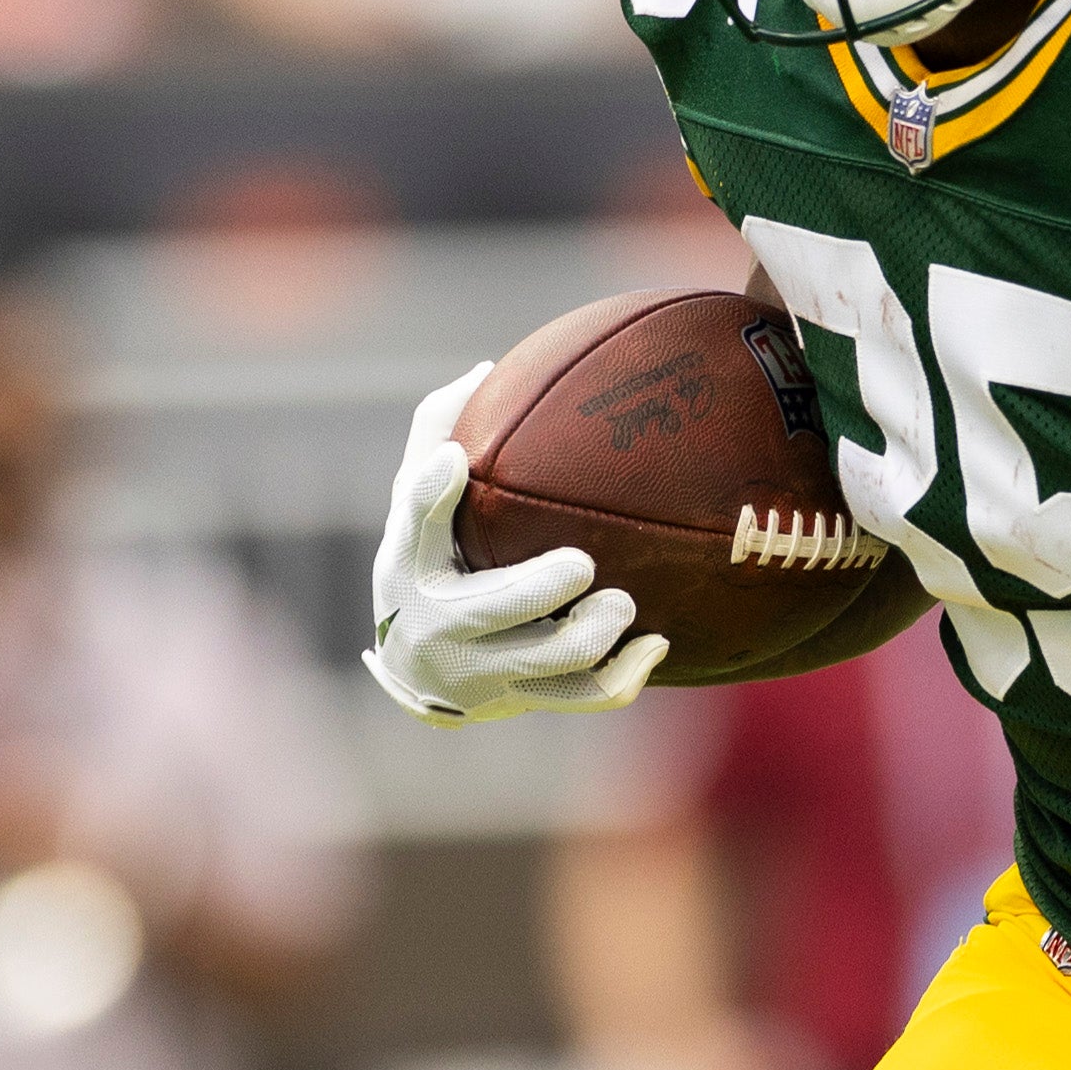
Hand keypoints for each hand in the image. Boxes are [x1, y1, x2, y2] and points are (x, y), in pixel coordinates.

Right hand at [363, 362, 664, 724]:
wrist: (418, 669)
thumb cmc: (429, 560)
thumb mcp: (416, 507)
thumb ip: (438, 435)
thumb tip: (485, 369)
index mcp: (412, 563)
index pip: (414, 522)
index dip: (431, 493)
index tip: (455, 461)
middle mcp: (440, 624)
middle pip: (491, 610)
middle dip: (538, 589)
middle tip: (582, 562)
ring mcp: (485, 672)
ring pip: (546, 660)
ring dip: (591, 632)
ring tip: (622, 603)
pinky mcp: (525, 699)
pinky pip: (585, 697)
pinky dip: (626, 674)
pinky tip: (658, 644)